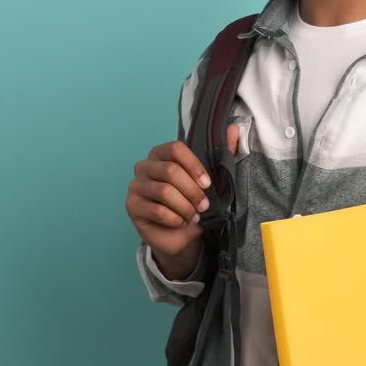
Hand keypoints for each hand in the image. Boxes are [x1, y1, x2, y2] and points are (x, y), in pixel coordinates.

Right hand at [125, 124, 239, 277]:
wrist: (183, 236)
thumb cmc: (194, 205)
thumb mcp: (213, 181)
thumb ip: (223, 154)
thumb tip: (234, 128)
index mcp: (162, 154)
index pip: (176, 148)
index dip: (194, 166)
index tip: (207, 184)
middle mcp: (145, 166)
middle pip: (170, 171)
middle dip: (192, 191)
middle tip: (204, 206)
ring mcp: (135, 185)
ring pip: (164, 192)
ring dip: (185, 207)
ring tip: (193, 215)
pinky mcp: (132, 206)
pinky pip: (157, 210)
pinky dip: (175, 219)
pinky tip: (180, 222)